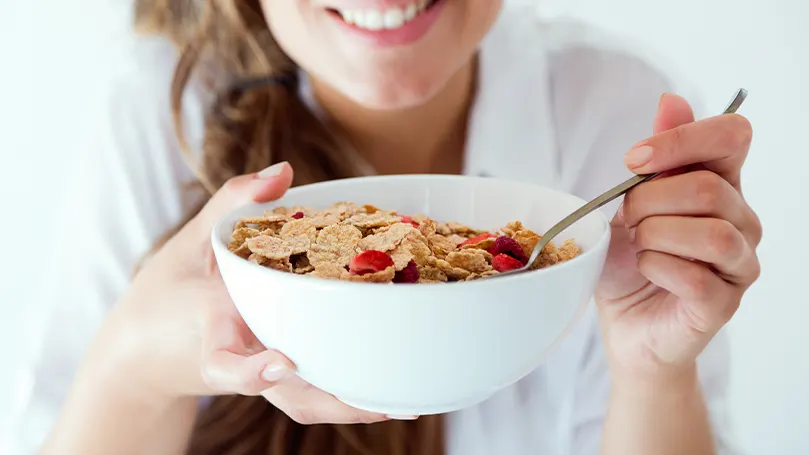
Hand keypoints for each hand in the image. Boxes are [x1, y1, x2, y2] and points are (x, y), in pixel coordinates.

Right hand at [88, 162, 391, 423]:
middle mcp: (240, 360)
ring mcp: (255, 379)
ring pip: (304, 405)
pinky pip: (309, 395)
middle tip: (390, 402)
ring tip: (406, 404)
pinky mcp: (268, 383)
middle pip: (288, 395)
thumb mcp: (188, 242)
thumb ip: (232, 202)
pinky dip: (345, 394)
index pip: (223, 361)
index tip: (282, 363)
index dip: (250, 369)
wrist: (140, 355)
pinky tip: (386, 390)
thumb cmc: (164, 297)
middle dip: (337, 401)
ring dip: (351, 407)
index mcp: (212, 328)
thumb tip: (284, 169)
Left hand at [594, 94, 761, 380]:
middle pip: (707, 188)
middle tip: (626, 221)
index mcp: (721, 185)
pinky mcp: (724, 302)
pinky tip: (647, 270)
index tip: (635, 161)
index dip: (682, 140)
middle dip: (648, 202)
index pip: (733, 135)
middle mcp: (741, 220)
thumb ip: (656, 157)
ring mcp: (739, 263)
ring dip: (655, 237)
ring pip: (709, 232)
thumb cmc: (629, 261)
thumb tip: (671, 100)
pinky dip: (657, 268)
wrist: (624, 324)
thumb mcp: (630, 202)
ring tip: (639, 247)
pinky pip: (696, 276)